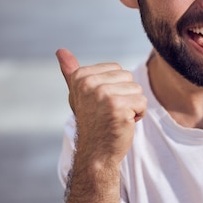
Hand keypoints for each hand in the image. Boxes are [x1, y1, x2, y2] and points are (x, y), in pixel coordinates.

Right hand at [56, 49, 146, 168]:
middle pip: (129, 77)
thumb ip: (72, 72)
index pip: (117, 69)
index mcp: (81, 77)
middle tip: (110, 112)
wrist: (96, 153)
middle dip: (126, 96)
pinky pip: (142, 102)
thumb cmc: (92, 122)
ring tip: (116, 118)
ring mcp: (103, 95)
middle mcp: (89, 83)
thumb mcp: (79, 94)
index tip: (101, 103)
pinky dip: (138, 115)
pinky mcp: (118, 107)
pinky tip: (124, 124)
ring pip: (137, 89)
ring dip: (132, 106)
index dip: (116, 87)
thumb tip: (60, 50)